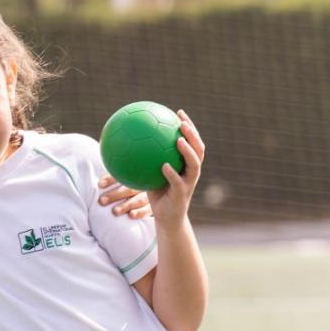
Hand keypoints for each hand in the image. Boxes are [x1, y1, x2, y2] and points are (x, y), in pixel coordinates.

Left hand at [98, 176, 150, 218]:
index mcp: (134, 177)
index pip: (121, 176)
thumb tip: (96, 182)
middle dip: (114, 195)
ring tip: (114, 212)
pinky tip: (131, 215)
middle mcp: (142, 185)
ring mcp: (149, 196)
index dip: (110, 179)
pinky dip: (139, 212)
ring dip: (125, 205)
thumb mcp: (123, 182)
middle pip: (128, 188)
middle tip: (102, 201)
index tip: (100, 185)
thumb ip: (112, 180)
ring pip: (138, 200)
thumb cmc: (129, 189)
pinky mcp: (152, 207)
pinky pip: (147, 209)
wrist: (154, 197)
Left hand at [148, 111, 204, 228]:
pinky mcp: (183, 194)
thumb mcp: (151, 173)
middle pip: (199, 149)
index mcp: (187, 164)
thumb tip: (130, 141)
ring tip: (178, 140)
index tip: (178, 113)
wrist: (166, 217)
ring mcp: (189, 183)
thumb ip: (148, 158)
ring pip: (194, 164)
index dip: (189, 127)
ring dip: (187, 151)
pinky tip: (163, 165)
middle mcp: (192, 171)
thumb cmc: (158, 193)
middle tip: (182, 123)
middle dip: (192, 134)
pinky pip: (178, 182)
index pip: (192, 142)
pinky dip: (172, 173)